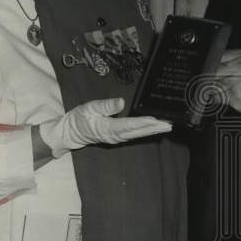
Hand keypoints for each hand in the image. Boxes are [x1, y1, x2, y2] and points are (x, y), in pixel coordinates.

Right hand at [38, 98, 171, 157]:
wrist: (71, 133)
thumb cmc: (78, 119)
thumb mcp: (88, 108)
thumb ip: (105, 106)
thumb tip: (121, 102)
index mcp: (107, 128)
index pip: (129, 125)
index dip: (143, 122)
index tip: (156, 120)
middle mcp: (115, 136)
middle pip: (138, 132)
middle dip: (155, 128)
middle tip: (169, 125)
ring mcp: (117, 138)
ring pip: (138, 134)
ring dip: (153, 130)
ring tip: (167, 126)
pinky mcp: (118, 137)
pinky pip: (135, 134)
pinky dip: (146, 131)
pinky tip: (154, 128)